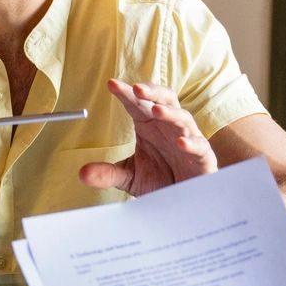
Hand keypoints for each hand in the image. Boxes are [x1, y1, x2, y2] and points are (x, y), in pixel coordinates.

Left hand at [80, 79, 217, 196]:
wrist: (182, 201)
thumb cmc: (159, 180)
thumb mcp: (129, 177)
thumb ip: (108, 173)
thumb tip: (82, 173)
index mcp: (149, 125)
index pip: (137, 104)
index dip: (125, 93)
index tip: (111, 84)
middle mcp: (169, 127)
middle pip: (164, 100)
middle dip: (152, 92)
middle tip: (136, 89)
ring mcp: (188, 139)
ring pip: (183, 118)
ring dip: (170, 113)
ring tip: (156, 110)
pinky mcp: (203, 157)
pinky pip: (199, 146)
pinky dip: (191, 142)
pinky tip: (180, 142)